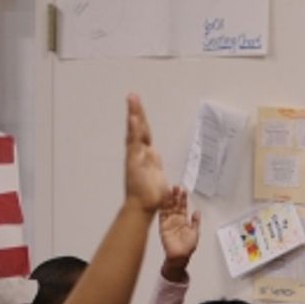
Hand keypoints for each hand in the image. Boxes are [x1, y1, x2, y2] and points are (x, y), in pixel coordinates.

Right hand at [124, 95, 168, 213]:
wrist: (143, 207)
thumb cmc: (151, 198)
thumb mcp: (162, 182)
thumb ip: (162, 176)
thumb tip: (172, 182)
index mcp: (147, 157)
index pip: (145, 135)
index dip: (142, 122)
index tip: (140, 111)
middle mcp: (139, 154)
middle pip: (139, 129)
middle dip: (136, 112)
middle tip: (133, 96)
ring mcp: (135, 156)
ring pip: (135, 132)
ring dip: (134, 115)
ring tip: (132, 100)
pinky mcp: (134, 161)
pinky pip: (134, 143)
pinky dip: (134, 130)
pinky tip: (134, 118)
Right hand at [157, 186, 200, 278]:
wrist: (179, 256)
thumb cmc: (187, 247)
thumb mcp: (195, 232)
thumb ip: (196, 222)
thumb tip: (197, 212)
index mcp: (184, 220)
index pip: (183, 207)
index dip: (183, 199)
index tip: (183, 190)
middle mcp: (175, 219)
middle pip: (175, 205)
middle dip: (175, 196)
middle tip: (175, 187)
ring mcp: (168, 222)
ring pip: (168, 208)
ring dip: (168, 200)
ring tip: (168, 191)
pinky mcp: (163, 226)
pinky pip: (162, 215)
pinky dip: (162, 208)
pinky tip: (162, 201)